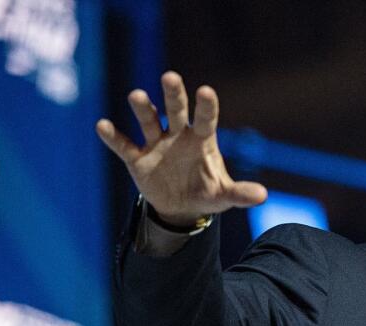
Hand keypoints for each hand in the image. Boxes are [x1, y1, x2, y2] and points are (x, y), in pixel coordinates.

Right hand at [95, 71, 266, 225]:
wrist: (181, 208)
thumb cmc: (206, 193)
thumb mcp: (224, 195)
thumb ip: (240, 193)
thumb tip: (262, 196)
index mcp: (202, 140)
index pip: (206, 119)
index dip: (206, 106)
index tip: (206, 91)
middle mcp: (178, 136)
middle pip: (176, 110)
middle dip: (173, 95)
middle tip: (170, 77)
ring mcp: (156, 144)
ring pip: (149, 121)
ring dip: (143, 109)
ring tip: (137, 95)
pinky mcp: (137, 158)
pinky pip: (124, 145)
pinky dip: (113, 137)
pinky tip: (102, 125)